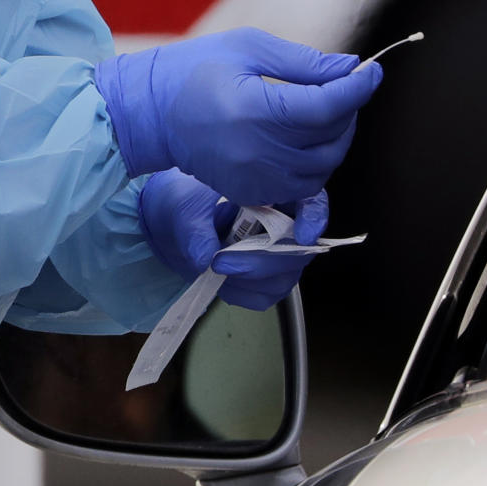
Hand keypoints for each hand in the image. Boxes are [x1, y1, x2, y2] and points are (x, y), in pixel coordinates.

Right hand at [96, 27, 382, 204]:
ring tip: (322, 111)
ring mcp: (256, 179)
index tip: (371, 71)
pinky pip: (304, 185)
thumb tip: (349, 68)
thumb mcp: (248, 49)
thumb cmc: (195, 71)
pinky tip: (304, 136)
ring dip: (334, 139)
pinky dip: (315, 162)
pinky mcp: (253, 193)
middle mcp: (259, 152)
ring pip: (324, 167)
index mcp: (255, 110)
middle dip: (348, 111)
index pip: (327, 107)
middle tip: (341, 86)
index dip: (357, 88)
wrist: (151, 115)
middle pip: (331, 140)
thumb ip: (304, 63)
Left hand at [138, 168, 327, 310]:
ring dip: (251, 281)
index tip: (304, 235)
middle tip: (222, 262)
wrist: (171, 224)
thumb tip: (206, 256)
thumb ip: (195, 229)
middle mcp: (282, 223)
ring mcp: (277, 253)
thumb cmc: (185, 201)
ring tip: (215, 271)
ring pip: (286, 276)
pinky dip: (243, 294)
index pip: (310, 199)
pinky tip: (221, 282)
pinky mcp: (265, 278)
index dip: (315, 216)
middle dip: (264, 261)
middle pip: (300, 248)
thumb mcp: (184, 207)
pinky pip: (269, 294)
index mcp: (272, 191)